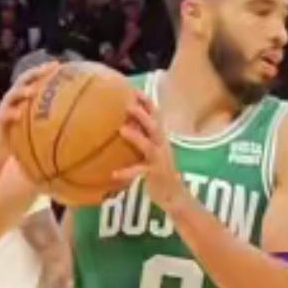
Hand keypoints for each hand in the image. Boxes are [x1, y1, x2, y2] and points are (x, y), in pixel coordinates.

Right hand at [0, 61, 60, 161]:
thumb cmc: (21, 137)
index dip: (44, 70)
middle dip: (34, 73)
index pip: (33, 79)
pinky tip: (19, 114)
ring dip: (21, 92)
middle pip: (22, 81)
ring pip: (12, 96)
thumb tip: (72, 115)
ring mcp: (4, 109)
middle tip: (47, 69)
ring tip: (32, 91)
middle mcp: (13, 99)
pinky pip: (5, 117)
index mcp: (22, 97)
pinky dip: (12, 114)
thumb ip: (46, 116)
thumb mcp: (35, 124)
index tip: (58, 64)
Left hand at [112, 93, 183, 210]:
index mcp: (161, 138)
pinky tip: (114, 173)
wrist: (174, 196)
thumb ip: (142, 136)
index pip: (156, 116)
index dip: (147, 103)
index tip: (134, 90)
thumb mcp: (152, 151)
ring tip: (122, 130)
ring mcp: (160, 161)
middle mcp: (162, 146)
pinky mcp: (155, 176)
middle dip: (143, 115)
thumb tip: (123, 123)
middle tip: (128, 105)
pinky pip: (140, 173)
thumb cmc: (159, 171)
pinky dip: (127, 172)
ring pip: (149, 146)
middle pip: (155, 127)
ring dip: (136, 137)